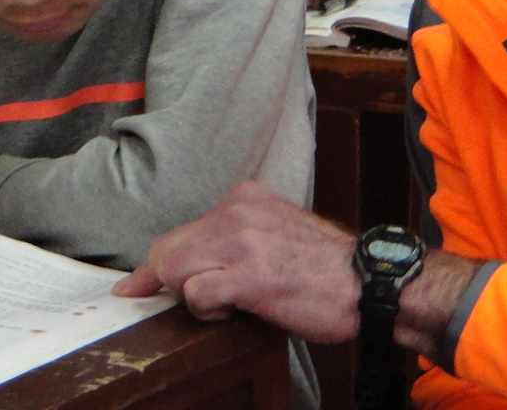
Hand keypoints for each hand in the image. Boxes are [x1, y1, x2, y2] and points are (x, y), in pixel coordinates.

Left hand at [116, 182, 361, 342]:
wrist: (370, 282)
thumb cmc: (327, 269)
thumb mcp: (278, 233)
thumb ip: (236, 239)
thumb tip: (190, 262)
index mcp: (246, 198)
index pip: (182, 229)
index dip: (159, 265)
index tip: (136, 284)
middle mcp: (239, 212)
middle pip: (168, 249)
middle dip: (172, 282)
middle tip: (205, 300)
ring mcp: (243, 241)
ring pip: (173, 267)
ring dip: (192, 295)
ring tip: (230, 302)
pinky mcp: (249, 275)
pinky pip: (196, 293)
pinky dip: (207, 309)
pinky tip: (236, 308)